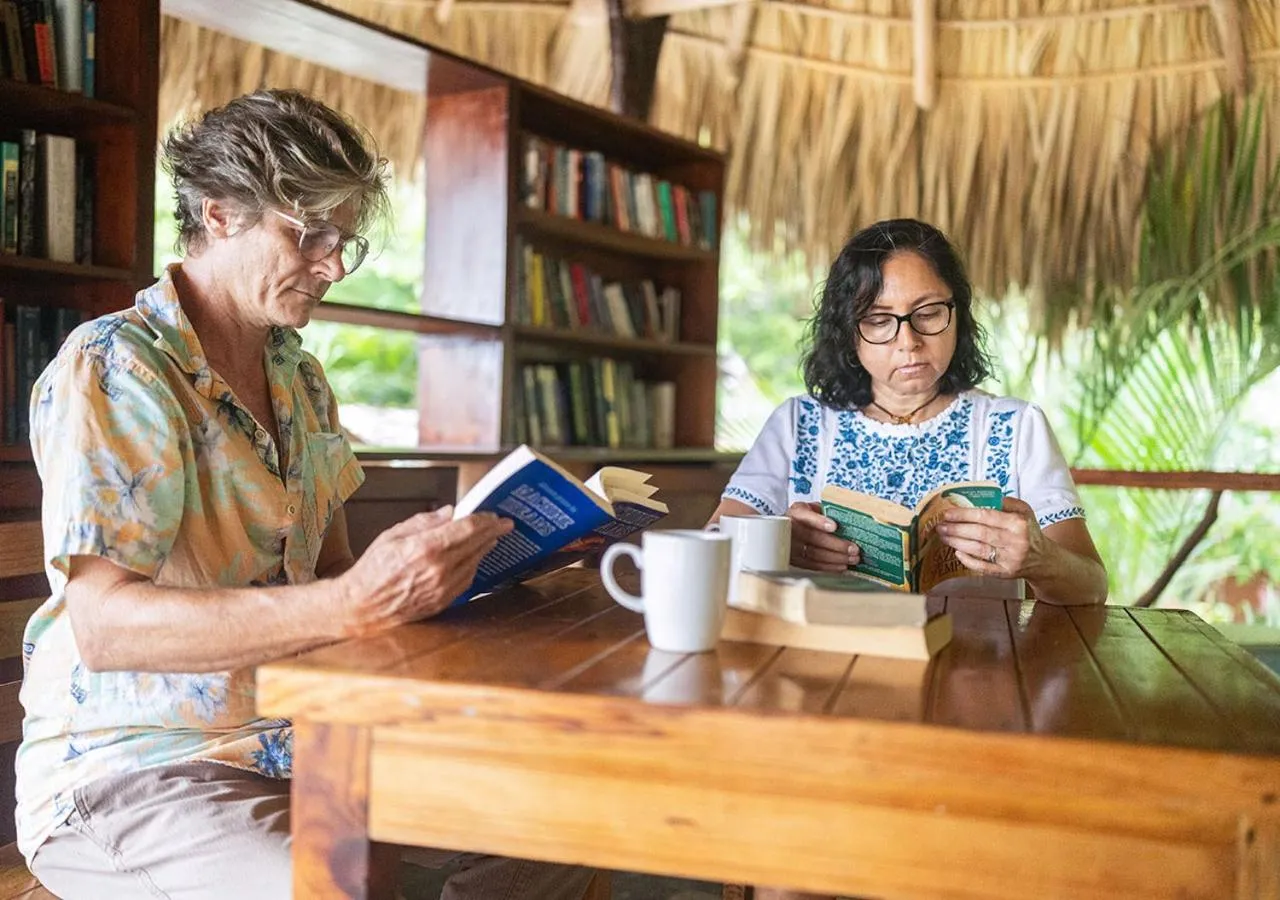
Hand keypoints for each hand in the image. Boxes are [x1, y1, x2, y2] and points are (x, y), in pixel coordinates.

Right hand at [335, 506, 512, 635]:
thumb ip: (424, 522)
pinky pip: (467, 579)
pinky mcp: (444, 601)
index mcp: (426, 548)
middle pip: (477, 545)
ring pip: (475, 562)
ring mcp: (443, 588)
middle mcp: (439, 569)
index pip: (467, 529)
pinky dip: (473, 565)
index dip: (485, 520)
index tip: (495, 515)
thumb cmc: (372, 570)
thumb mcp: (393, 536)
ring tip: (490, 538)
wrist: (362, 606)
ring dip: (485, 548)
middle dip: (493, 532)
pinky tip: (474, 557)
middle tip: (504, 524)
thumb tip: (449, 513)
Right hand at [786, 501, 860, 571]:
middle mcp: (791, 529)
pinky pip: (813, 565)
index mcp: (797, 513)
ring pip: (814, 554)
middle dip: (836, 545)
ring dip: (836, 558)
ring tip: (852, 558)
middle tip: (853, 549)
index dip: (820, 522)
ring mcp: (791, 546)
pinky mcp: (795, 560)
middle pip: (813, 538)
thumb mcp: (813, 509)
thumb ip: (826, 511)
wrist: (788, 529)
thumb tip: (847, 519)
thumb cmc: (805, 518)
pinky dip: (829, 567)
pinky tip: (842, 566)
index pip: (807, 516)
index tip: (834, 526)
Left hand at [936, 496, 1045, 578]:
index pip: (986, 516)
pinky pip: (984, 567)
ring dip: (958, 543)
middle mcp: (1015, 541)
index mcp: (1017, 523)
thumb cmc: (1029, 532)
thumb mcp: (1024, 511)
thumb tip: (984, 497)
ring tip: (944, 536)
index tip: (948, 513)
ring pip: (979, 550)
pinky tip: (957, 553)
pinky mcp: (1006, 573)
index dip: (964, 514)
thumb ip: (1007, 502)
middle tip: (941, 526)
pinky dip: (969, 560)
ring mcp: (1010, 558)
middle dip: (956, 529)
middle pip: (980, 533)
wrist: (1043, 559)